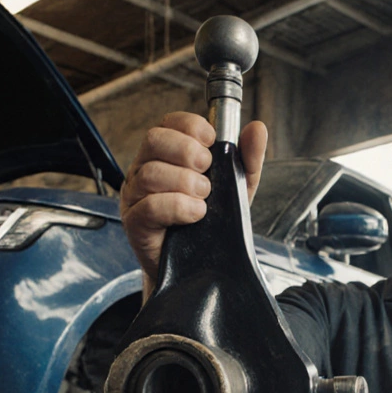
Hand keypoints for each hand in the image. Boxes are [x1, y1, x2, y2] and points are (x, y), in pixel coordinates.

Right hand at [120, 112, 267, 290]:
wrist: (200, 269)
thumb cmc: (211, 224)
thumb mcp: (235, 189)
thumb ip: (247, 159)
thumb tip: (257, 128)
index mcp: (167, 155)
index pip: (169, 122)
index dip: (191, 126)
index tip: (212, 141)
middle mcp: (145, 170)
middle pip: (155, 140)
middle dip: (187, 151)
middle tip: (207, 173)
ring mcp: (135, 196)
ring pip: (152, 173)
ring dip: (186, 183)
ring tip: (204, 199)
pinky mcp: (134, 224)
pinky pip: (149, 206)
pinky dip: (178, 206)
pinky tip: (196, 214)